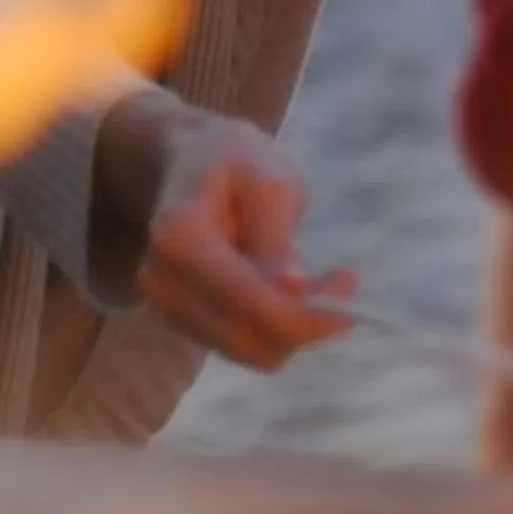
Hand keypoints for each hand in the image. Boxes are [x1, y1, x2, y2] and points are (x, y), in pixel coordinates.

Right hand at [102, 100, 351, 370]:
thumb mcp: (267, 182)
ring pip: (253, 351)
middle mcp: (162, 281)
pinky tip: (291, 290)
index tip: (350, 285)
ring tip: (321, 281)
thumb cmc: (234, 162)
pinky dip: (279, 327)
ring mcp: (167, 306)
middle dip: (306, 322)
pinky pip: (246, 345)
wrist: (190, 162)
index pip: (250, 303)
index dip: (307, 313)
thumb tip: (293, 291)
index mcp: (178, 238)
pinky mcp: (185, 321)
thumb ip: (275, 239)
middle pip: (251, 339)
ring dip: (296, 327)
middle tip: (344, 280)